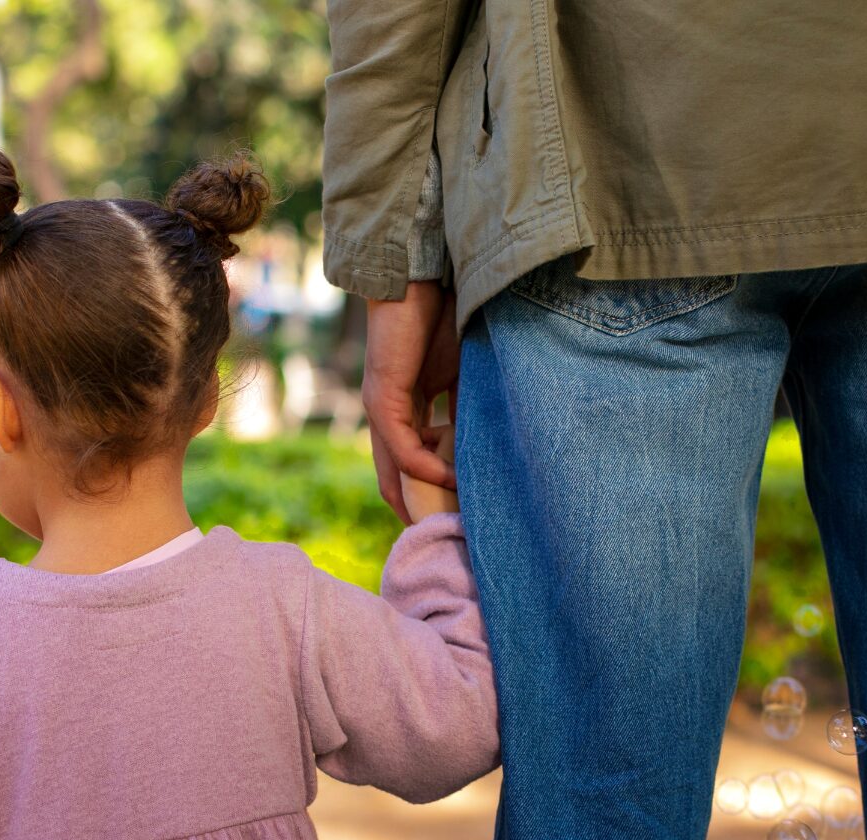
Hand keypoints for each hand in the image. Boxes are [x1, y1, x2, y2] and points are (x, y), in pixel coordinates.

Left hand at [362, 281, 458, 523]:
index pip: (413, 463)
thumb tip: (485, 447)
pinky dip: (425, 468)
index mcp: (406, 407)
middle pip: (397, 477)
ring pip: (395, 471)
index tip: (461, 512)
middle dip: (422, 507)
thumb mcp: (463, 374)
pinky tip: (451, 478)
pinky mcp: (382, 400)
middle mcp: (387, 413)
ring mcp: (381, 409)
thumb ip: (466, 410)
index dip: (433, 490)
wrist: (420, 278)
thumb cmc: (443, 315)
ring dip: (425, 496)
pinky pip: (402, 448)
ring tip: (455, 516)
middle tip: (451, 535)